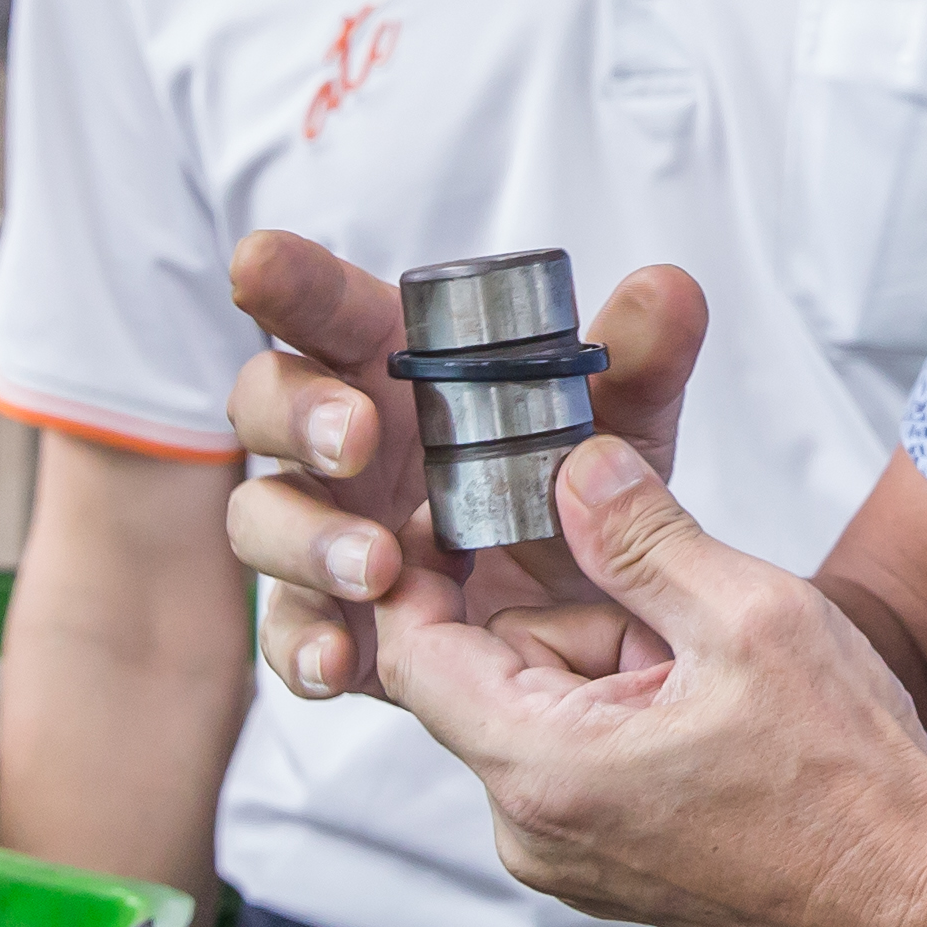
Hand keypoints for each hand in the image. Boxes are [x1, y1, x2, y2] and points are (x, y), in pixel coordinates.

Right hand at [222, 235, 701, 703]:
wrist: (590, 617)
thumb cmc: (573, 487)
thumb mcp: (619, 428)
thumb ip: (638, 362)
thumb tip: (667, 290)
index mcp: (394, 367)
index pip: (327, 311)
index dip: (289, 282)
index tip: (259, 264)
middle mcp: (341, 441)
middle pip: (267, 403)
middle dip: (298, 414)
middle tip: (357, 438)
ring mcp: (324, 531)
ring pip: (263, 517)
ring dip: (309, 538)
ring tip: (379, 565)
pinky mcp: (331, 621)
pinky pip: (287, 632)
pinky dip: (303, 646)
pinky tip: (340, 662)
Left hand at [360, 432, 926, 926]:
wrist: (916, 898)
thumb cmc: (848, 779)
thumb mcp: (748, 617)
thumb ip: (642, 534)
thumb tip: (573, 468)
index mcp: (543, 770)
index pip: (413, 649)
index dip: (428, 565)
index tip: (476, 508)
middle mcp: (531, 828)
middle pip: (491, 667)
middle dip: (578, 616)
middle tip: (681, 622)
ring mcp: (565, 853)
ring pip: (541, 705)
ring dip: (612, 664)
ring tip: (714, 683)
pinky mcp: (602, 863)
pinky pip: (576, 753)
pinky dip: (629, 713)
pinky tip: (711, 719)